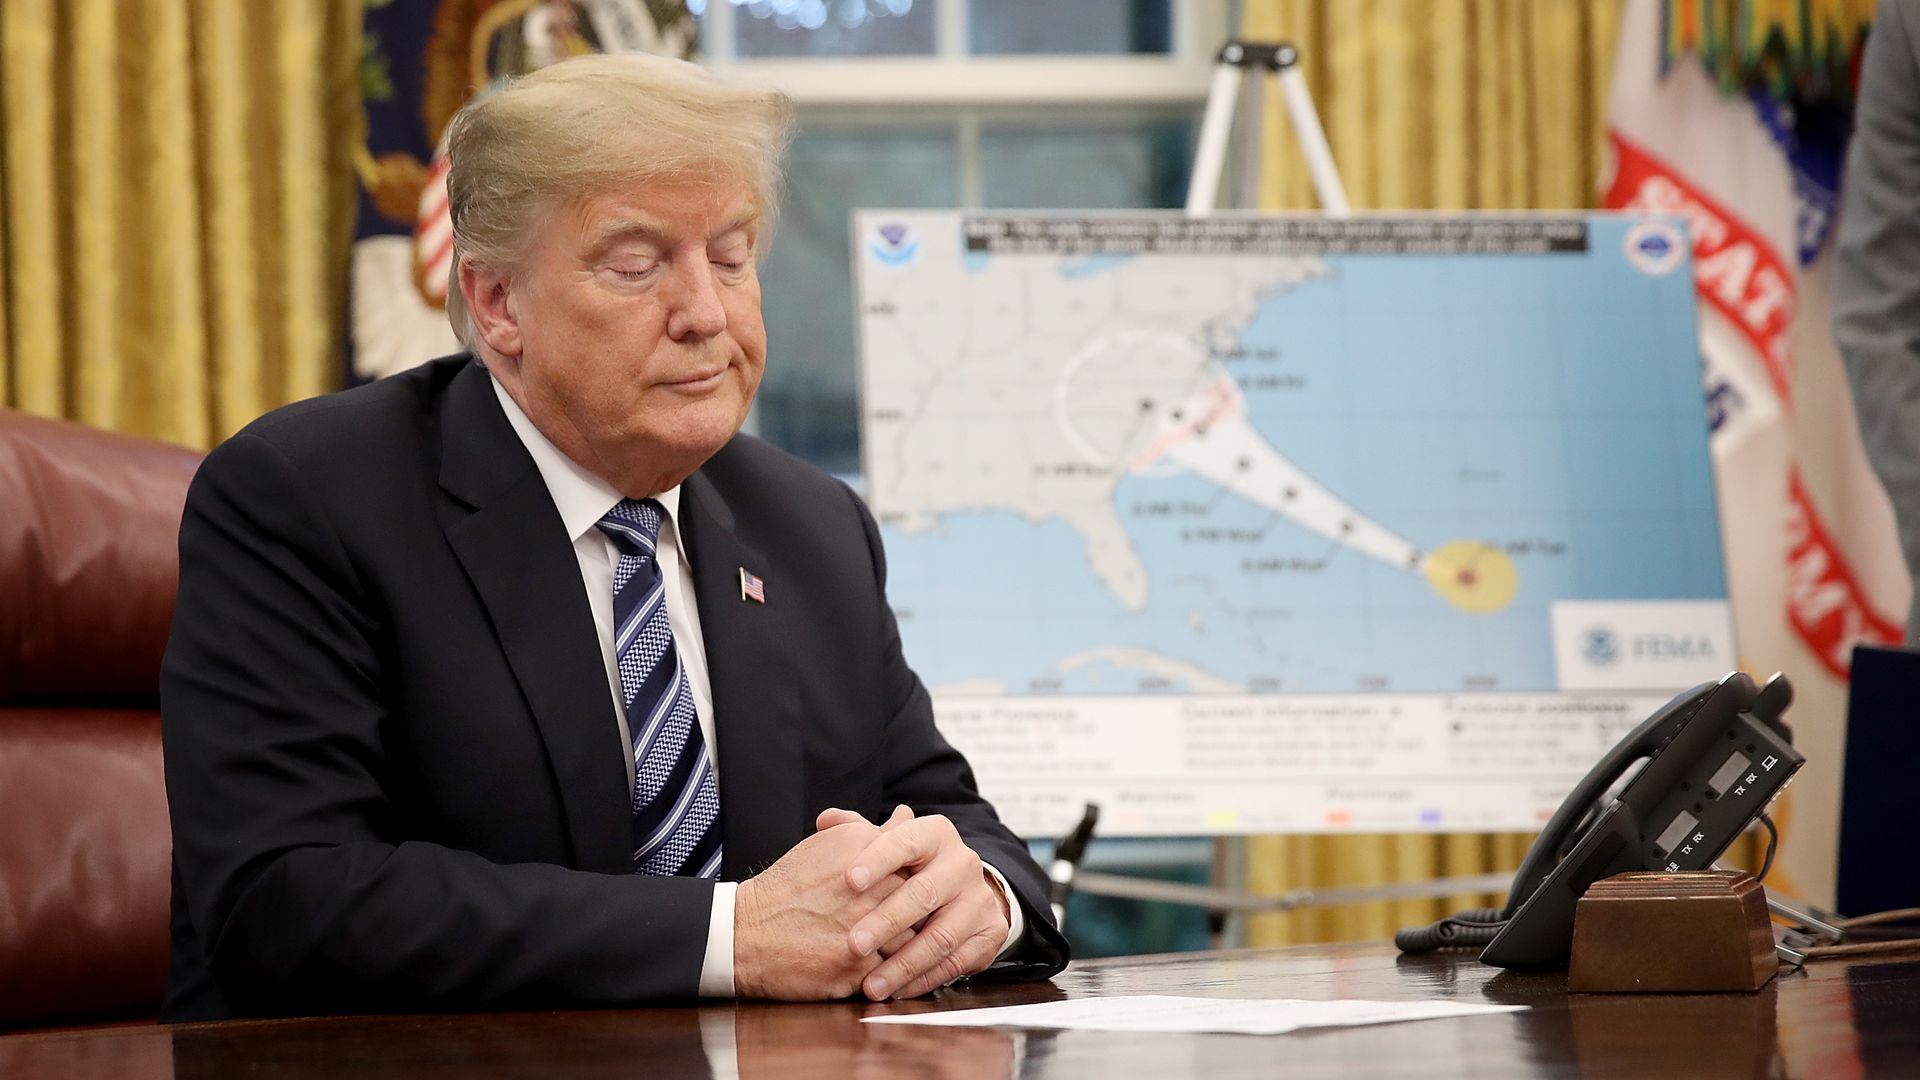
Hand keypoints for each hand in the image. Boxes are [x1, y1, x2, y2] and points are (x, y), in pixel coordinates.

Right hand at [733, 820, 909, 999]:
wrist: (745, 932)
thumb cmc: (788, 887)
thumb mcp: (830, 845)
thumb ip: (873, 832)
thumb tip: (906, 816)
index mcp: (865, 853)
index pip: (919, 864)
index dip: (922, 881)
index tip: (918, 890)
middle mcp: (868, 889)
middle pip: (922, 903)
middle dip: (922, 914)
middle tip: (918, 921)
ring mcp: (864, 931)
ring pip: (914, 941)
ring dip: (912, 946)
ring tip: (901, 946)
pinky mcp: (855, 969)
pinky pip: (893, 973)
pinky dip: (894, 973)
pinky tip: (887, 968)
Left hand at [840, 808, 1011, 1000]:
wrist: (962, 892)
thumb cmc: (911, 868)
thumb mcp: (889, 846)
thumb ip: (858, 833)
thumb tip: (826, 820)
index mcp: (936, 834)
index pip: (906, 841)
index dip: (877, 860)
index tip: (848, 881)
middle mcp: (963, 863)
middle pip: (924, 893)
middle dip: (886, 921)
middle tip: (854, 944)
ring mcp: (980, 899)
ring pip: (941, 936)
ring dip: (903, 964)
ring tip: (871, 984)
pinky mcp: (990, 933)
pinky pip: (955, 962)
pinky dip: (922, 980)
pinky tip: (896, 990)